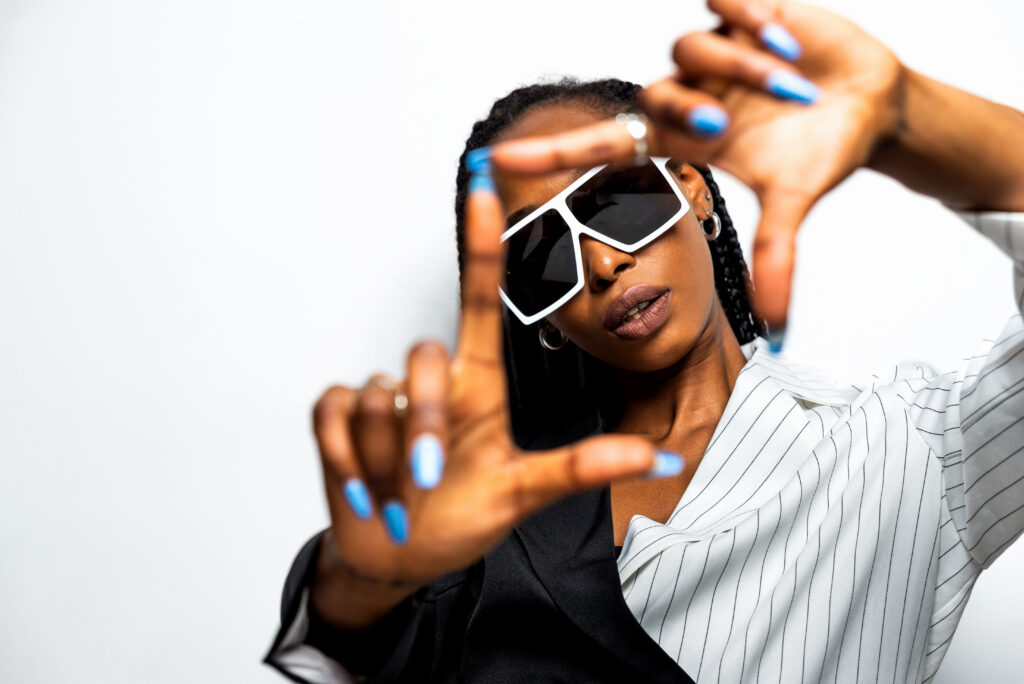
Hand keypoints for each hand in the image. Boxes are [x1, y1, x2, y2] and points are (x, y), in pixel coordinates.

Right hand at [309, 180, 680, 626]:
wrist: (399, 557)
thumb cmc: (464, 517)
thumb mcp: (523, 494)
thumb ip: (582, 470)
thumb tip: (666, 461)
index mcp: (478, 385)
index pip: (478, 303)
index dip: (482, 246)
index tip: (487, 187)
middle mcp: (432, 382)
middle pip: (422, 358)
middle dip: (426, 425)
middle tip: (428, 482)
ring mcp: (383, 399)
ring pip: (379, 398)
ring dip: (387, 459)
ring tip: (401, 495)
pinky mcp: (337, 418)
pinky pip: (334, 415)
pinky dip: (346, 461)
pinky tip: (362, 492)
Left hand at [489, 0, 903, 337]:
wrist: (868, 101)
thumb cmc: (818, 150)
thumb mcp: (793, 200)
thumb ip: (776, 256)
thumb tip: (776, 328)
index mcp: (685, 143)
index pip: (605, 147)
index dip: (554, 154)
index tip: (500, 159)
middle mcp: (687, 96)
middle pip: (653, 96)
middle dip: (688, 109)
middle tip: (729, 125)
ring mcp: (711, 52)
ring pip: (691, 51)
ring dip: (742, 68)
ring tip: (793, 83)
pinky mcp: (741, 9)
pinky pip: (724, 1)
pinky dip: (753, 21)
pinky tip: (788, 41)